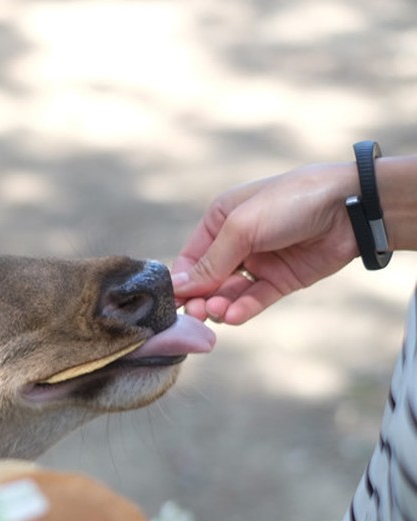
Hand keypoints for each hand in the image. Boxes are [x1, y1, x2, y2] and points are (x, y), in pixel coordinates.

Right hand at [171, 162, 359, 324]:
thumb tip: (179, 288)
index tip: (175, 301)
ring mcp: (259, 263)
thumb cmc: (290, 202)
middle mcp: (236, 243)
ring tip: (217, 312)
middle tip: (196, 312)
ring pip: (229, 293)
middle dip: (200, 297)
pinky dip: (242, 309)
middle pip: (208, 280)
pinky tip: (233, 315)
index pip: (192, 259)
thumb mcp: (241, 227)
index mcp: (220, 222)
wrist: (349, 206)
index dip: (183, 281)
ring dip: (220, 305)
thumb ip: (210, 262)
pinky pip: (255, 299)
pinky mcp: (280, 280)